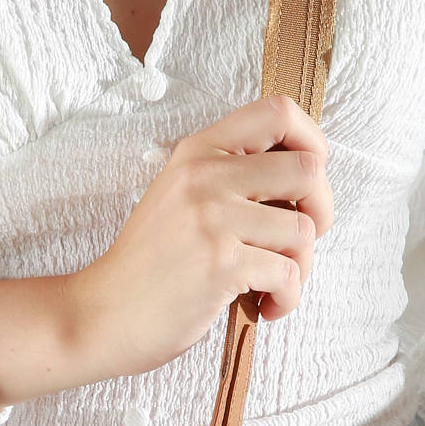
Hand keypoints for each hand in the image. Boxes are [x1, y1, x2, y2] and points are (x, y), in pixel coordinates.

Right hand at [65, 93, 335, 382]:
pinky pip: (289, 275)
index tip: (308, 181)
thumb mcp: (180, 195)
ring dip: (301, 267)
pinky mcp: (221, 264)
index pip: (278, 111)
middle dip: (321, 210)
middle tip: (298, 241)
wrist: (103, 313)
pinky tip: (265, 306)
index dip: (312, 140)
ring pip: (304, 230)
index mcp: (199, 151)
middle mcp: (205, 176)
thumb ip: (230, 176)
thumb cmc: (151, 263)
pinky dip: (287, 298)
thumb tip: (306, 176)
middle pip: (309, 169)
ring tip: (273, 284)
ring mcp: (213, 219)